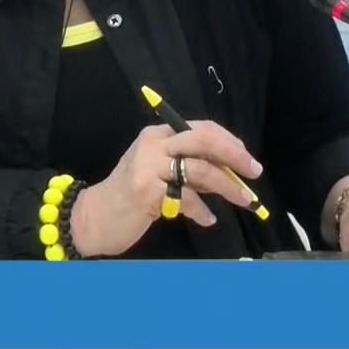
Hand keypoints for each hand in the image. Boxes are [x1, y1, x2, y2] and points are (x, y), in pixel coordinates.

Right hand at [70, 121, 262, 257]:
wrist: (94, 217)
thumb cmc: (130, 196)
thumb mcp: (159, 173)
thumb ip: (188, 167)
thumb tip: (231, 170)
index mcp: (158, 135)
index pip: (201, 128)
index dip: (229, 142)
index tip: (246, 160)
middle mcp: (153, 144)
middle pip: (203, 139)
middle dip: (234, 155)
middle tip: (254, 171)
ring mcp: (148, 167)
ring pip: (200, 170)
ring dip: (228, 187)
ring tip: (245, 200)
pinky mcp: (146, 191)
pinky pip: (186, 198)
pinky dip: (201, 210)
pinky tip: (207, 219)